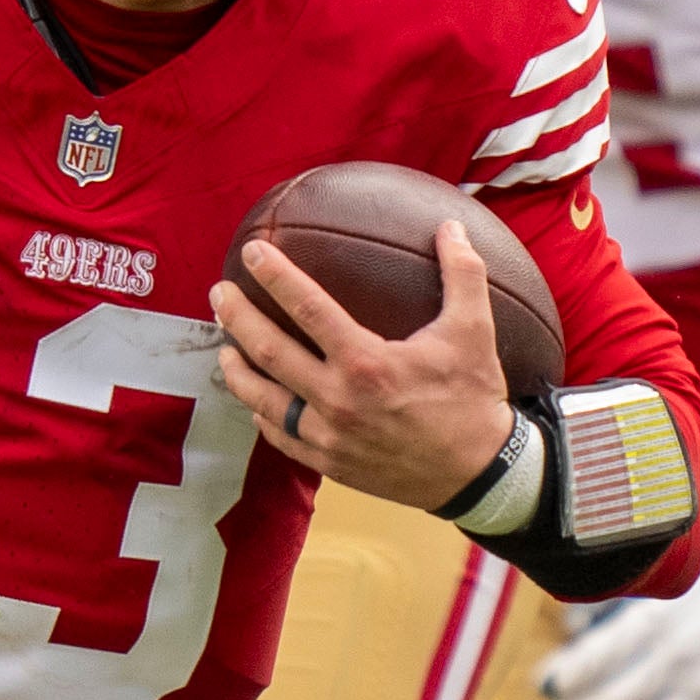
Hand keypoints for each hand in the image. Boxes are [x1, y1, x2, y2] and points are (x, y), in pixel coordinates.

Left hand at [214, 226, 512, 512]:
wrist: (480, 473)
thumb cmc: (473, 399)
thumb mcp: (474, 331)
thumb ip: (462, 273)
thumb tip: (451, 226)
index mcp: (366, 362)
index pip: (307, 308)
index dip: (275, 275)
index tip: (252, 251)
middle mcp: (337, 399)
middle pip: (268, 351)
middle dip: (236, 317)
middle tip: (219, 294)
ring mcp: (328, 436)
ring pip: (263, 399)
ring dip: (237, 370)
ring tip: (225, 348)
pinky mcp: (329, 464)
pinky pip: (281, 437)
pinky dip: (262, 415)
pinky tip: (256, 401)